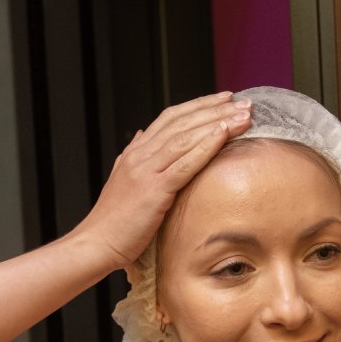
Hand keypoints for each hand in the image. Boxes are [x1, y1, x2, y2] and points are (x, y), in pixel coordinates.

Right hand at [74, 93, 252, 274]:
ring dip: (218, 123)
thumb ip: (134, 156)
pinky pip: (184, 163)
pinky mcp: (154, 190)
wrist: (96, 243)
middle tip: (244, 103)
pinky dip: (206, 146)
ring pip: (187, 137)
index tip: (224, 99)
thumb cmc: (113, 220)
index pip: (171, 117)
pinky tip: (224, 134)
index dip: (199, 105)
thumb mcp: (123, 179)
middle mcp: (141, 155)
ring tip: (244, 115)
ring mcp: (146, 170)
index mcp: (136, 152)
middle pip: (183, 122)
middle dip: (216, 109)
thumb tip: (142, 135)